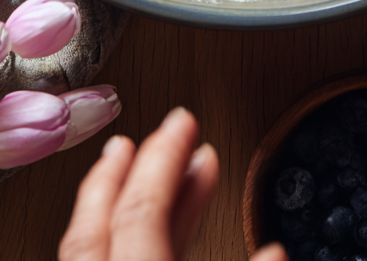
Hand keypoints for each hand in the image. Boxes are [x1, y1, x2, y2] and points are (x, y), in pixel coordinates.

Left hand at [58, 106, 285, 260]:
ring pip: (92, 249)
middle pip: (99, 223)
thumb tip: (274, 251)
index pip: (141, 210)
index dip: (163, 159)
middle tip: (161, 134)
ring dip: (127, 207)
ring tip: (164, 178)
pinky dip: (119, 245)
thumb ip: (239, 260)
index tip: (183, 121)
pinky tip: (153, 240)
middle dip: (132, 170)